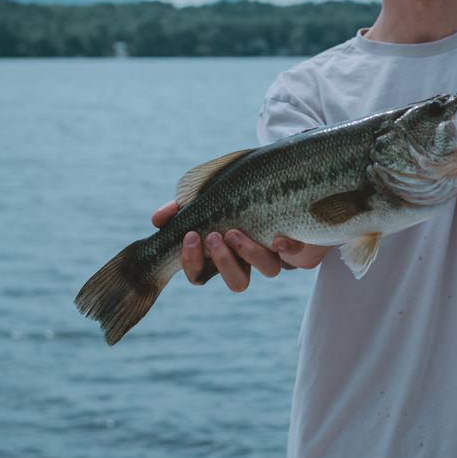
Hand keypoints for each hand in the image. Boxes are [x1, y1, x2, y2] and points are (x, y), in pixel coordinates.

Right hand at [150, 202, 330, 291]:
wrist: (284, 175)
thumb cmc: (239, 188)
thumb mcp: (207, 191)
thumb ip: (182, 207)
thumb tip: (158, 219)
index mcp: (222, 252)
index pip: (200, 274)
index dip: (192, 262)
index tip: (189, 235)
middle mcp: (250, 260)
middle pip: (237, 283)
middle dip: (224, 261)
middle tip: (213, 236)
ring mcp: (275, 253)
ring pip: (267, 271)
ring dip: (249, 254)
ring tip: (236, 232)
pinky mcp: (298, 244)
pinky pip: (297, 256)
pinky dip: (288, 248)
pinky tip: (278, 237)